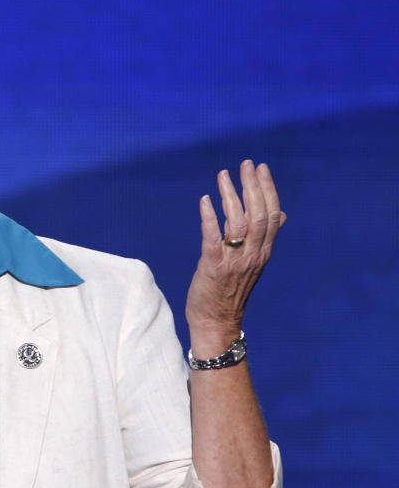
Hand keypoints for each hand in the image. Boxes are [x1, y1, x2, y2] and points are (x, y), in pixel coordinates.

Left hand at [185, 161, 285, 348]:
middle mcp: (252, 254)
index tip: (261, 168)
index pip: (271, 214)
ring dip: (230, 196)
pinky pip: (213, 238)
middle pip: (258, 214)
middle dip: (252, 186)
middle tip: (245, 164)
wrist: (216, 322)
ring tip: (223, 176)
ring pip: (237, 222)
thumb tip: (281, 214)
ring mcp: (234, 261)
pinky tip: (205, 201)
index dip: (267, 189)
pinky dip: (210, 218)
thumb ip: (265, 237)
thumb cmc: (231, 290)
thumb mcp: (253, 262)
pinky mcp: (213, 266)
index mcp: (263, 251)